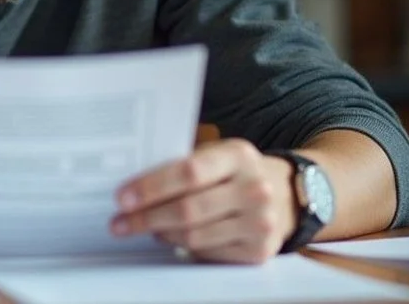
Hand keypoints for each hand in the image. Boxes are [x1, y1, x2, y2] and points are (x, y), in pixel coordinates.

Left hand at [110, 138, 296, 263]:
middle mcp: (254, 189)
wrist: (288, 195)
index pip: (188, 172)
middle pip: (188, 209)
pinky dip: (183, 246)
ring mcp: (260, 222)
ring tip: (142, 228)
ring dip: (161, 234)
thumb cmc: (238, 172)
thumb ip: (186, 166)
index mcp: (238, 156)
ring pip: (195, 236)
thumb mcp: (220, 155)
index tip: (122, 198)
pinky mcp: (259, 250)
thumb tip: (135, 187)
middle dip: (146, 218)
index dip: (151, 187)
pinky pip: (208, 253)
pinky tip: (170, 237)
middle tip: (119, 222)